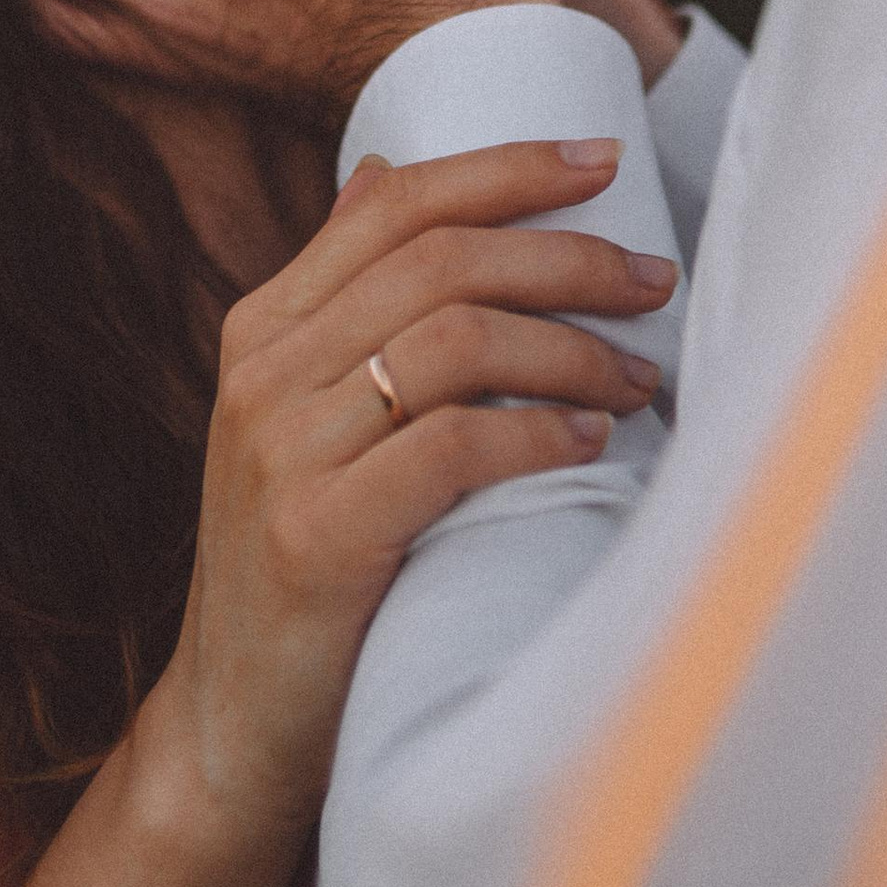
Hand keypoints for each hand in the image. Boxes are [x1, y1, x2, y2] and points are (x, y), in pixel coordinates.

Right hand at [135, 138, 675, 852]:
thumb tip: (385, 169)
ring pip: (456, 339)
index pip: (396, 204)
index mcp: (264, 327)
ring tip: (640, 375)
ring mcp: (282, 451)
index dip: (507, 169)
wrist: (232, 727)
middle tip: (654, 279)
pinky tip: (590, 439)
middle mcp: (263, 372)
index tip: (603, 159)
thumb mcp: (301, 416)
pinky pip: (451, 444)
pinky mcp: (315, 534)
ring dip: (571, 346)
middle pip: (441, 260)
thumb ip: (340, 302)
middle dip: (567, 255)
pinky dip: (538, 432)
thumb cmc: (303, 567)